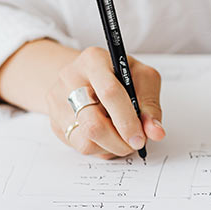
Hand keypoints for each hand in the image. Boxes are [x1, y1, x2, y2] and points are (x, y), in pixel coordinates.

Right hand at [45, 47, 165, 157]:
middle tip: (135, 144)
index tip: (140, 138)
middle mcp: (70, 79)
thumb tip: (155, 132)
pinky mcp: (55, 122)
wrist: (87, 76)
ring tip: (122, 138)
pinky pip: (79, 147)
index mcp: (93, 61)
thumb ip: (150, 105)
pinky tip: (108, 137)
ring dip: (111, 147)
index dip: (127, 121)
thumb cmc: (119, 75)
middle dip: (120, 141)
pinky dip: (101, 148)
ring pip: (86, 141)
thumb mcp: (142, 79)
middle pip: (93, 124)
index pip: (110, 93)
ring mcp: (58, 102)